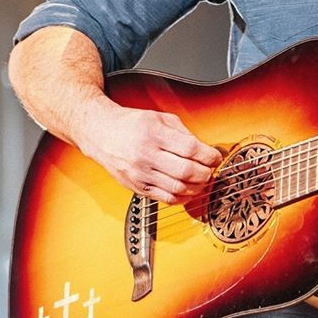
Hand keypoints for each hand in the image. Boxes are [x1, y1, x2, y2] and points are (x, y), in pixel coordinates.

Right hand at [77, 100, 221, 203]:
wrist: (101, 134)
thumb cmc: (131, 124)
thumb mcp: (160, 118)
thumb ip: (184, 133)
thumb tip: (205, 149)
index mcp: (155, 134)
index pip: (190, 148)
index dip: (209, 155)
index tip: (216, 156)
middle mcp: (146, 155)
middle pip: (186, 171)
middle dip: (206, 172)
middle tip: (210, 169)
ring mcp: (141, 174)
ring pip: (178, 188)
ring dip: (197, 187)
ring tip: (202, 180)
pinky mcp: (137, 187)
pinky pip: (165, 199)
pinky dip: (182, 198)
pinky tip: (188, 191)